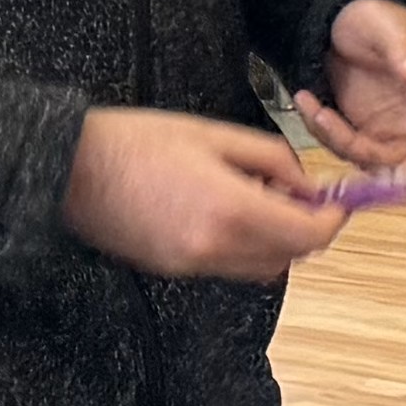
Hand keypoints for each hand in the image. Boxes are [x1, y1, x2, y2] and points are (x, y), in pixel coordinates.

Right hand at [67, 109, 349, 281]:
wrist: (69, 169)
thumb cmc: (138, 141)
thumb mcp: (217, 135)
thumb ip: (273, 160)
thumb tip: (305, 184)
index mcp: (233, 211)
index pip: (309, 235)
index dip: (332, 220)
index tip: (336, 201)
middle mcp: (216, 248)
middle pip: (290, 256)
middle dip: (305, 229)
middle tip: (298, 195)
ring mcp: (192, 266)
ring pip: (261, 267)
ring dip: (275, 241)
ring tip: (256, 199)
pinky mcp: (172, 271)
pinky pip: (228, 267)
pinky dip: (243, 247)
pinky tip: (225, 212)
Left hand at [294, 0, 405, 173]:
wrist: (345, 23)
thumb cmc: (372, 16)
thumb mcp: (383, 23)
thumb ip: (401, 47)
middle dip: (391, 163)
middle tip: (348, 144)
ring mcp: (403, 128)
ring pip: (386, 162)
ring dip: (346, 145)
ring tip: (316, 109)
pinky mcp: (375, 135)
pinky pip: (356, 152)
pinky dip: (330, 137)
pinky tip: (311, 105)